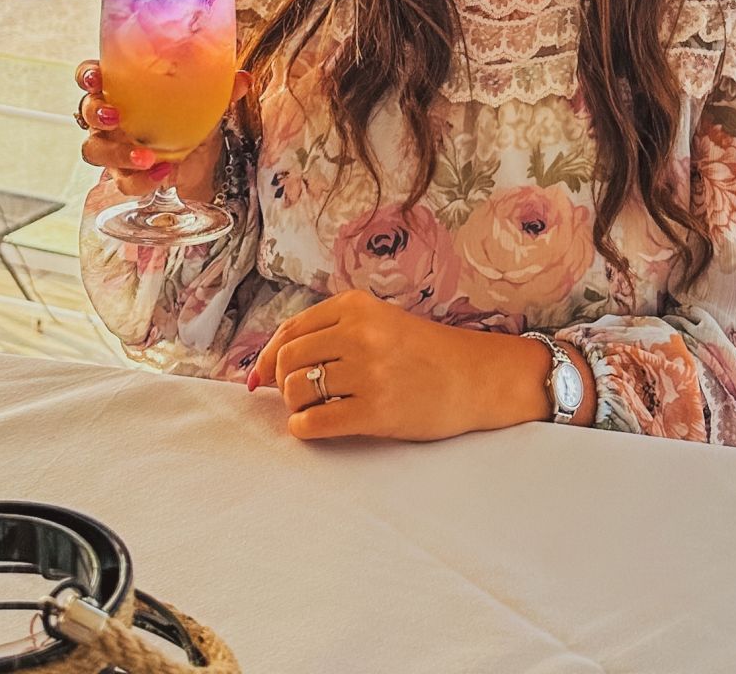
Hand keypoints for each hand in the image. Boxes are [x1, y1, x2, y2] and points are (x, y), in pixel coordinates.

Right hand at [74, 59, 250, 199]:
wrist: (197, 154)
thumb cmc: (186, 114)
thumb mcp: (203, 99)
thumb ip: (218, 88)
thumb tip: (242, 78)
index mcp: (120, 88)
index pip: (91, 75)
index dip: (87, 75)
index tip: (96, 78)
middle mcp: (109, 116)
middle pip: (86, 112)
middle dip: (96, 114)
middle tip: (115, 117)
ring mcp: (112, 146)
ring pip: (95, 150)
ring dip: (116, 153)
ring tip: (144, 156)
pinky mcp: (124, 174)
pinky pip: (122, 181)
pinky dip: (141, 181)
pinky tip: (164, 174)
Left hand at [246, 289, 560, 442]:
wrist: (474, 377)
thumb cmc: (424, 351)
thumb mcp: (379, 321)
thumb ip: (331, 331)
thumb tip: (268, 366)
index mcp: (357, 306)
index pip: (291, 330)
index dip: (269, 356)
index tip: (261, 375)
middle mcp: (359, 334)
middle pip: (288, 359)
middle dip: (281, 382)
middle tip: (294, 395)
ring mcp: (368, 373)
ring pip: (297, 390)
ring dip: (294, 405)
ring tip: (310, 410)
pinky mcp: (376, 411)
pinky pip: (316, 423)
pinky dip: (303, 428)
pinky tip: (312, 427)